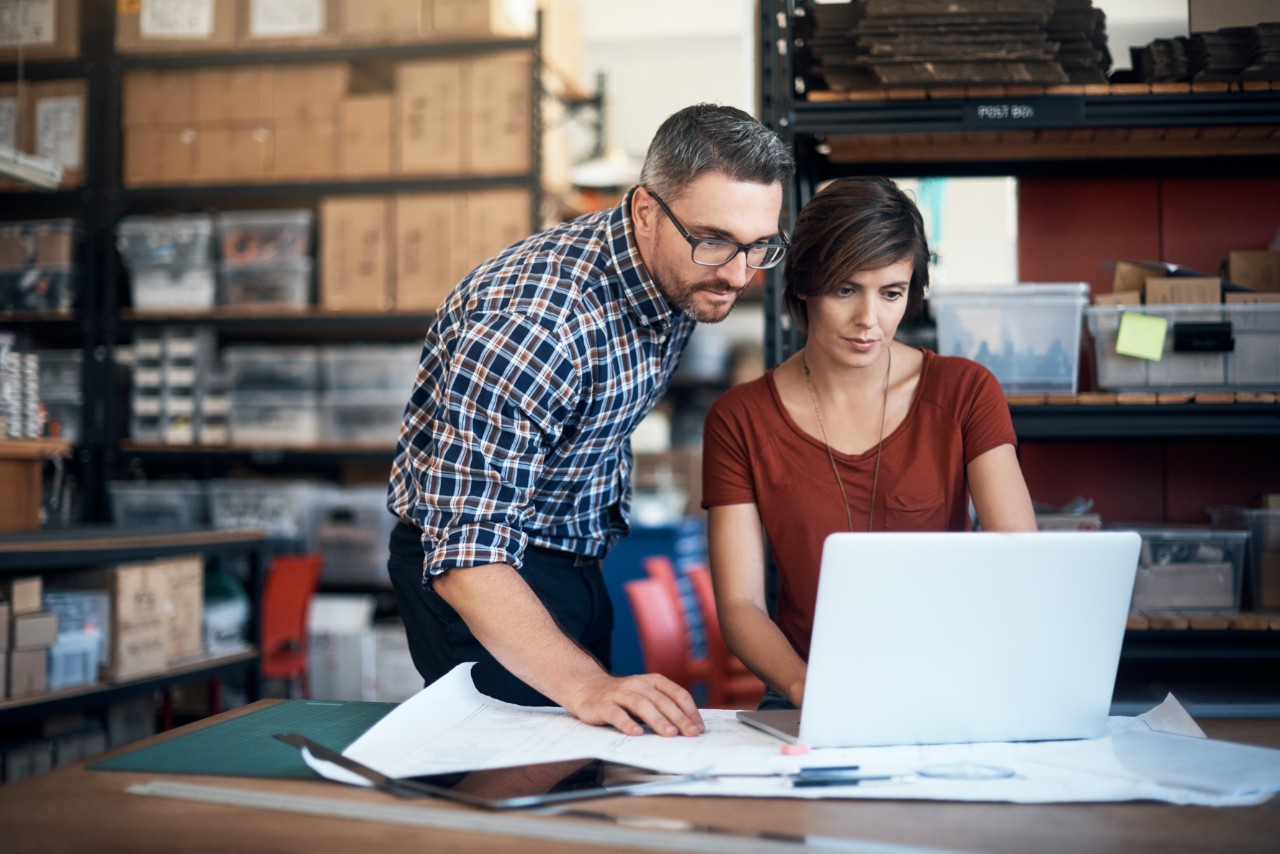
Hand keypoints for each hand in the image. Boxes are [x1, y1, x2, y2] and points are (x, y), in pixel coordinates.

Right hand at [565, 673, 704, 737]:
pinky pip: (616, 714)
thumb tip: (690, 726)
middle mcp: (637, 684)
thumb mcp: (645, 695)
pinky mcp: (602, 705)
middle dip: (679, 718)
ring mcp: (619, 693)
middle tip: (691, 733)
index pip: (676, 693)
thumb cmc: (622, 697)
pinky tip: (636, 733)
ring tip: (670, 733)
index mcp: (652, 681)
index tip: (699, 727)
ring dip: (658, 720)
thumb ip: (664, 706)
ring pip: (641, 705)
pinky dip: (627, 723)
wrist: (586, 688)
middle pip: (662, 700)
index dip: (690, 710)